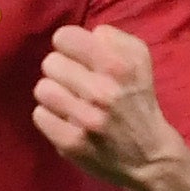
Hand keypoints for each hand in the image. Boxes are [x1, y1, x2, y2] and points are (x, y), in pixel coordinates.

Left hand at [34, 22, 183, 184]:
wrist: (149, 156)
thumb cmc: (139, 100)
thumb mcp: (140, 60)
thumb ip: (114, 38)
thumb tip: (88, 34)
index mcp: (119, 66)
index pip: (65, 37)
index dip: (68, 45)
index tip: (76, 56)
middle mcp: (102, 92)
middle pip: (50, 63)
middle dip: (62, 71)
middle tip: (75, 82)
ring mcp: (85, 120)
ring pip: (42, 89)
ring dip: (53, 93)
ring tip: (68, 100)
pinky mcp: (71, 144)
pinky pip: (40, 115)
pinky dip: (50, 116)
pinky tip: (65, 119)